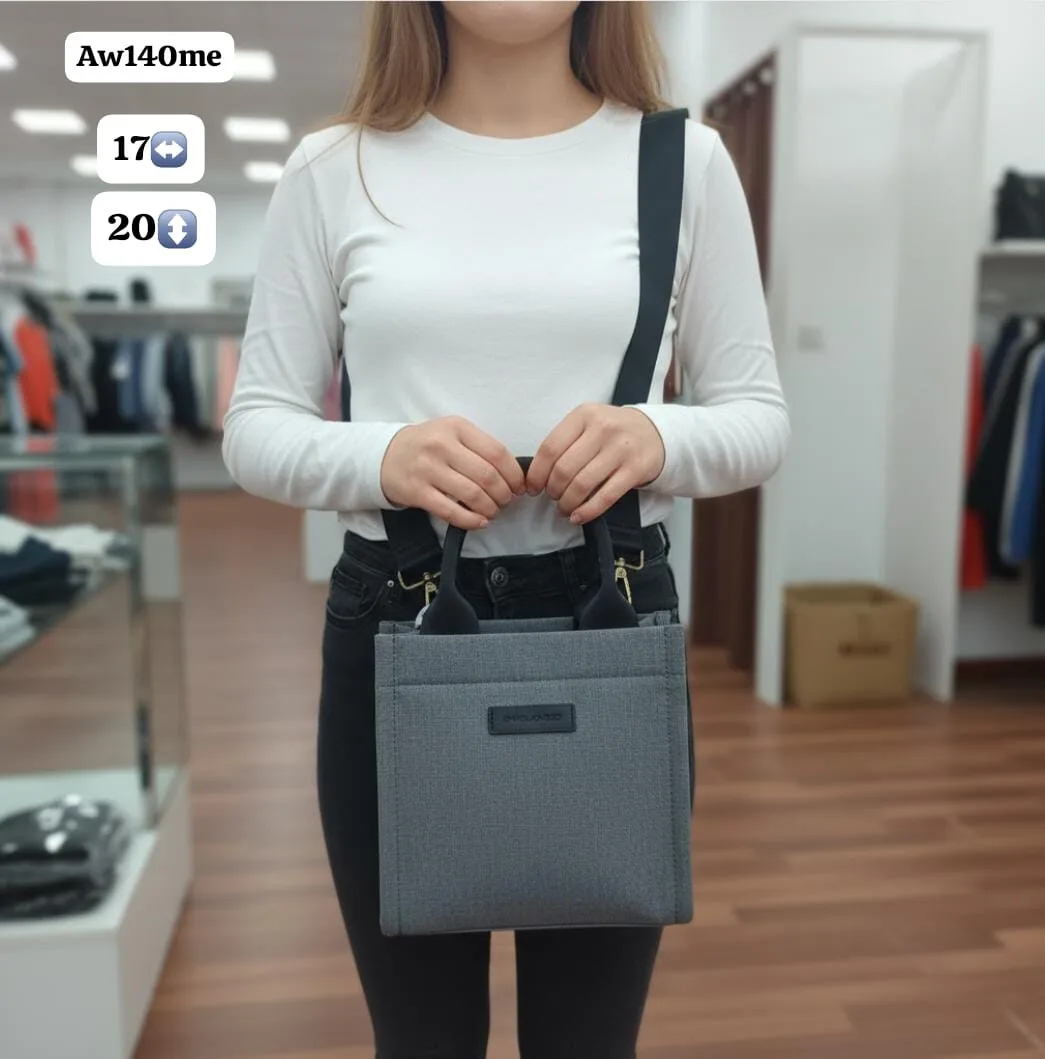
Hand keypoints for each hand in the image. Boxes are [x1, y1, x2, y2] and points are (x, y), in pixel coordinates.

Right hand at [380, 416, 525, 530]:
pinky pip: (451, 511)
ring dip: (490, 508)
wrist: (385, 455)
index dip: (514, 474)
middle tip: (506, 501)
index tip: (519, 486)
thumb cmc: (427, 445)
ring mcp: (428, 469)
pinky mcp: (417, 492)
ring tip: (492, 511)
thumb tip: (513, 474)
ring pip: (472, 495)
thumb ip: (479, 447)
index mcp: (457, 427)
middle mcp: (442, 445)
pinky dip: (471, 521)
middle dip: (504, 494)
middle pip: (487, 476)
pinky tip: (479, 522)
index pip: (497, 452)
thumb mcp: (452, 432)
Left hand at [526, 404, 665, 524]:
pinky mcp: (635, 469)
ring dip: (567, 502)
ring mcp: (621, 449)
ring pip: (582, 484)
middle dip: (553, 490)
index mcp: (584, 415)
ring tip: (564, 507)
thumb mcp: (588, 423)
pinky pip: (605, 496)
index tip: (533, 488)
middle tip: (552, 497)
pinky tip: (578, 516)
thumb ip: (565, 441)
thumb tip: (537, 475)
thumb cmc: (613, 432)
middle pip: (564, 469)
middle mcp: (603, 428)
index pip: (550, 448)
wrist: (654, 433)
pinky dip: (587, 511)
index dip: (537, 473)